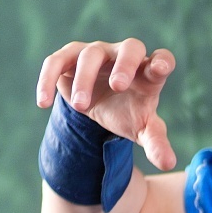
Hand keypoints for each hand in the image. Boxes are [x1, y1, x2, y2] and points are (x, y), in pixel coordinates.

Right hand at [37, 36, 178, 172]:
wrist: (100, 108)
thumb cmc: (128, 114)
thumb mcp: (143, 131)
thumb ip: (156, 144)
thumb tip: (167, 164)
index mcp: (148, 74)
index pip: (162, 60)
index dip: (162, 62)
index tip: (159, 69)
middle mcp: (124, 57)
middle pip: (130, 48)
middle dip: (125, 65)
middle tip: (118, 86)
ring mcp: (97, 54)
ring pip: (90, 55)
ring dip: (85, 79)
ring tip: (81, 107)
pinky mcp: (69, 58)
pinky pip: (56, 62)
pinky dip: (48, 80)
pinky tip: (43, 103)